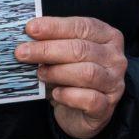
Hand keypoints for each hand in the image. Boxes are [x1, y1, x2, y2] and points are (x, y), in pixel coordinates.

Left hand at [17, 16, 126, 137]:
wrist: (79, 112)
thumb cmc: (70, 77)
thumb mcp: (62, 54)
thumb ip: (52, 42)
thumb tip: (27, 35)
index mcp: (107, 36)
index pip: (82, 26)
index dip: (55, 27)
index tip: (30, 29)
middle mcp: (115, 58)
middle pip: (81, 49)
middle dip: (48, 49)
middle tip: (22, 53)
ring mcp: (114, 83)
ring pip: (87, 73)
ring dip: (58, 72)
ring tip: (40, 73)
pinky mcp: (107, 106)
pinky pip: (89, 99)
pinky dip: (69, 95)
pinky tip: (56, 94)